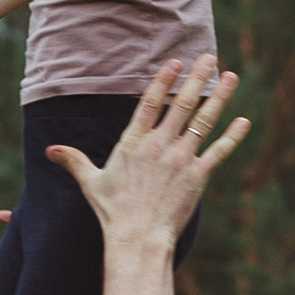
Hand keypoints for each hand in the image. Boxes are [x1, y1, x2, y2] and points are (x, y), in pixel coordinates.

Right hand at [44, 61, 245, 247]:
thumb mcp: (92, 183)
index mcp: (134, 143)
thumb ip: (75, 161)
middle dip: (196, 77)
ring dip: (219, 97)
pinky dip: (233, 136)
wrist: (138, 238)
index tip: (176, 62)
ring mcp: (180, 159)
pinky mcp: (197, 176)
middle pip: (182, 103)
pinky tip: (244, 121)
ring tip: (231, 77)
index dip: (164, 80)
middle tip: (209, 57)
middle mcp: (159, 145)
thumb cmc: (114, 213)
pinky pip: (219, 151)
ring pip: (203, 120)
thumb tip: (50, 151)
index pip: (150, 102)